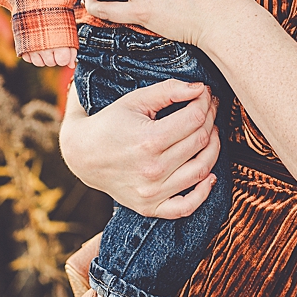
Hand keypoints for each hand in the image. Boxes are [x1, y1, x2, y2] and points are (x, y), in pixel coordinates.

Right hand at [58, 75, 220, 218]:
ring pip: (201, 170)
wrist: (83, 155)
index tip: (206, 95)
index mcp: (149, 140)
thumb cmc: (110, 124)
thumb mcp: (135, 100)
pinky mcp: (150, 208)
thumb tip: (200, 89)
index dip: (206, 103)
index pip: (195, 119)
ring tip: (210, 135)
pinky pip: (186, 207)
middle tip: (209, 110)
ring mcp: (152, 192)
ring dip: (213, 150)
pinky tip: (210, 176)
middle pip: (200, 141)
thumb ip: (168, 90)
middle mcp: (153, 169)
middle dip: (210, 120)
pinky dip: (203, 193)